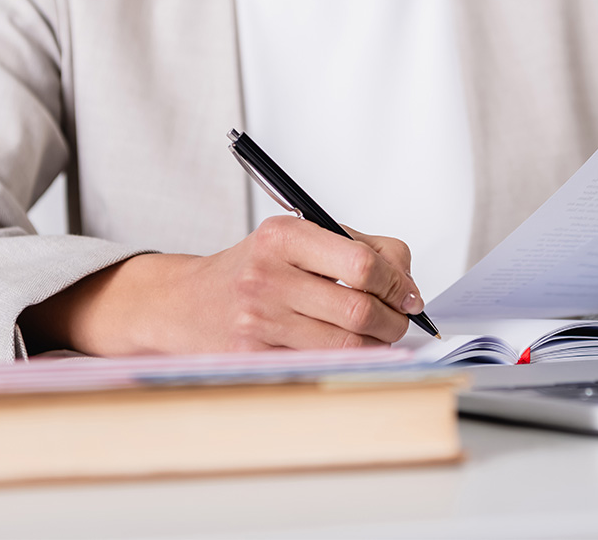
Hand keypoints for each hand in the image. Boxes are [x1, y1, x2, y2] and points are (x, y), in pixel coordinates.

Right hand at [18, 217, 424, 355]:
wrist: (188, 302)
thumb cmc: (258, 268)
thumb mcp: (302, 238)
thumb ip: (362, 248)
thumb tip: (409, 287)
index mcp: (284, 235)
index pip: (362, 262)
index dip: (398, 282)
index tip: (409, 294)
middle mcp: (267, 274)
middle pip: (359, 307)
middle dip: (394, 319)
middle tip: (401, 320)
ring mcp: (258, 318)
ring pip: (347, 343)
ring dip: (377, 343)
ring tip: (378, 335)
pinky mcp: (255, 355)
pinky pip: (323, 362)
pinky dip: (349, 359)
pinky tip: (351, 349)